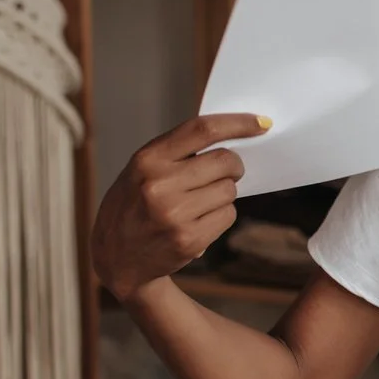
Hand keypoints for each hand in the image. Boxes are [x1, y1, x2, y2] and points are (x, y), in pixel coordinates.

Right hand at [90, 113, 268, 302]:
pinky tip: (199, 220)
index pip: (203, 130)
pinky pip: (228, 215)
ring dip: (224, 193)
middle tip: (228, 171)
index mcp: (147, 159)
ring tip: (201, 201)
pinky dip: (221, 215)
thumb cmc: (135, 204)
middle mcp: (159, 185)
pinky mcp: (189, 240)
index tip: (261, 122)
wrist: (116, 256)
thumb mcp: (142, 169)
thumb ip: (178, 152)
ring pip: (229, 190)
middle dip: (234, 166)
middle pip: (225, 161)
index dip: (238, 123)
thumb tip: (233, 139)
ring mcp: (174, 214)